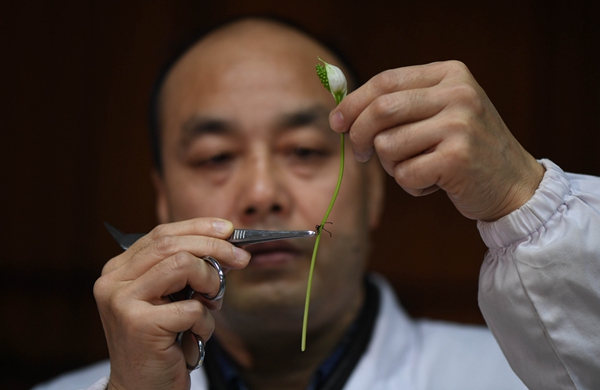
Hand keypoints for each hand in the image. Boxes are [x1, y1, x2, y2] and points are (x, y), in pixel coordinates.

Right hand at [93, 218, 249, 389]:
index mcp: (119, 270)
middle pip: (172, 245)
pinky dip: (204, 322)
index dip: (199, 227)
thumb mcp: (170, 298)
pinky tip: (195, 337)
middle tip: (242, 259)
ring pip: (182, 265)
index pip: (161, 234)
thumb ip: (185, 270)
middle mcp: (113, 281)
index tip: (229, 229)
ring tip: (210, 304)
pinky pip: (191, 308)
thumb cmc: (161, 343)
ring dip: (210, 284)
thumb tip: (225, 243)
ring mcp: (122, 302)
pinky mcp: (139, 325)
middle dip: (215, 248)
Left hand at [330, 60, 544, 220]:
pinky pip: (404, 174)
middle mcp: (457, 93)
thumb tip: (342, 114)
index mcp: (450, 74)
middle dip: (360, 136)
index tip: (337, 122)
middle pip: (380, 110)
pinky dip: (410, 185)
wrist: (515, 185)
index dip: (353, 103)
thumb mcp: (441, 113)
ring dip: (393, 166)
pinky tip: (434, 183)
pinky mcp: (457, 158)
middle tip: (362, 154)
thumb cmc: (466, 150)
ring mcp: (460, 124)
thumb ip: (401, 106)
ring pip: (388, 145)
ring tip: (420, 168)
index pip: (385, 81)